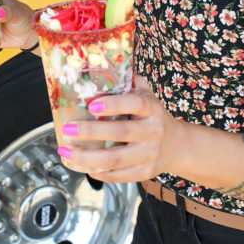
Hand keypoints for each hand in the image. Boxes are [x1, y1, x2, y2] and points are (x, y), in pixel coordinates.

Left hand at [57, 76, 180, 182]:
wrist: (177, 145)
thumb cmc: (151, 115)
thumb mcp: (146, 95)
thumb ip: (126, 82)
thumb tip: (94, 68)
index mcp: (152, 108)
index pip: (136, 104)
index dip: (114, 104)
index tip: (92, 104)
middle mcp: (153, 131)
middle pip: (120, 133)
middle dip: (90, 132)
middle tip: (67, 129)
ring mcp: (150, 154)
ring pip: (116, 159)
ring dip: (87, 157)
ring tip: (66, 152)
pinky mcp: (145, 172)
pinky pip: (119, 176)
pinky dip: (99, 172)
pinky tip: (83, 166)